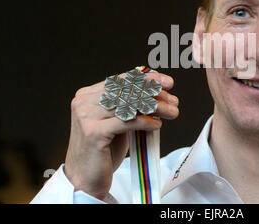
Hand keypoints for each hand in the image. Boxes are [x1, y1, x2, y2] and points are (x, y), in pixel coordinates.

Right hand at [64, 71, 178, 199]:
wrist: (86, 179)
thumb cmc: (104, 150)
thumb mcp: (117, 122)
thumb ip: (129, 105)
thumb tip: (157, 91)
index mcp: (88, 95)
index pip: (122, 79)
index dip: (147, 79)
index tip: (168, 83)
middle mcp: (84, 102)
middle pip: (127, 90)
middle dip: (155, 94)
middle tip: (174, 101)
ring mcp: (87, 116)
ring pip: (129, 105)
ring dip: (156, 108)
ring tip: (172, 112)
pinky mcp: (94, 132)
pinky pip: (127, 122)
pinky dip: (145, 122)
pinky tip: (157, 125)